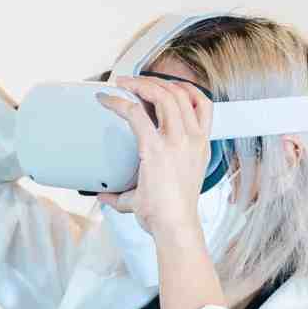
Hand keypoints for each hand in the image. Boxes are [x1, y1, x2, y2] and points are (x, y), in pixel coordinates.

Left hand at [95, 75, 212, 239]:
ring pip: (162, 95)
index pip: (201, 103)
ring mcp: (177, 141)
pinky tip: (107, 100)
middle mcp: (192, 139)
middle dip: (156, 81)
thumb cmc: (170, 216)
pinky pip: (136, 112)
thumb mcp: (159, 193)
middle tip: (134, 82)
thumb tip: (106, 196)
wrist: (175, 227)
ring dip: (140, 84)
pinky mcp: (156, 147)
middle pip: (180, 92)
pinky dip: (119, 102)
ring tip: (123, 83)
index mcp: (201, 146)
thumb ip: (129, 194)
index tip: (163, 86)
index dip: (183, 88)